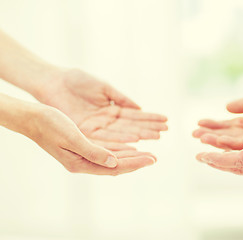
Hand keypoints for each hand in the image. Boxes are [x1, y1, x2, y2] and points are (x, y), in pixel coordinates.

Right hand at [27, 104, 155, 174]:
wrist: (33, 118)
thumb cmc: (50, 125)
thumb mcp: (72, 137)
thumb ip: (93, 151)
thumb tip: (115, 162)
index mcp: (81, 163)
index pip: (114, 166)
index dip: (134, 163)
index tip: (151, 159)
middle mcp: (84, 162)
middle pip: (116, 164)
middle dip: (136, 161)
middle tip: (155, 158)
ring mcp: (84, 155)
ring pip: (113, 158)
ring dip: (131, 156)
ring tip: (147, 154)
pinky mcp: (83, 147)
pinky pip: (107, 151)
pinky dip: (121, 149)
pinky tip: (130, 147)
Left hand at [37, 69, 167, 143]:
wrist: (54, 81)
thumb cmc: (77, 81)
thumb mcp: (104, 88)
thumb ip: (121, 99)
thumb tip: (140, 108)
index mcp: (111, 110)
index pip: (134, 117)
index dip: (149, 119)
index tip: (165, 121)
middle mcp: (106, 122)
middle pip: (131, 127)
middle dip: (149, 128)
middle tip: (165, 131)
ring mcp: (97, 128)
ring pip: (121, 134)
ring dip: (139, 135)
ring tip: (156, 136)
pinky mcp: (85, 132)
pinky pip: (105, 137)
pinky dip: (121, 138)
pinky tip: (135, 139)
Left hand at [196, 111, 242, 174]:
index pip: (237, 160)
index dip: (217, 158)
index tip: (201, 155)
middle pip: (236, 166)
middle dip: (216, 161)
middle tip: (199, 155)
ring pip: (242, 165)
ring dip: (224, 159)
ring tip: (210, 153)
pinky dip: (237, 158)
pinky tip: (232, 153)